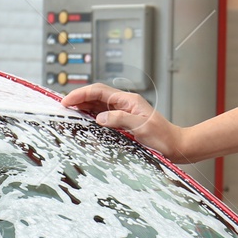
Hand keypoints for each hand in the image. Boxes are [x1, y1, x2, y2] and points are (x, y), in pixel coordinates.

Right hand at [61, 83, 187, 161]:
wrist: (176, 146)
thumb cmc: (163, 137)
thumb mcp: (142, 127)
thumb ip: (120, 119)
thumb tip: (99, 117)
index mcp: (128, 100)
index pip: (99, 91)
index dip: (81, 94)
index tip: (66, 101)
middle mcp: (125, 103)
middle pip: (96, 96)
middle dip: (78, 99)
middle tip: (62, 107)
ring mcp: (124, 112)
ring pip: (98, 105)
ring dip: (83, 108)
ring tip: (68, 113)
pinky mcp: (124, 122)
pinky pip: (104, 116)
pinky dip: (92, 117)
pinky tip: (84, 121)